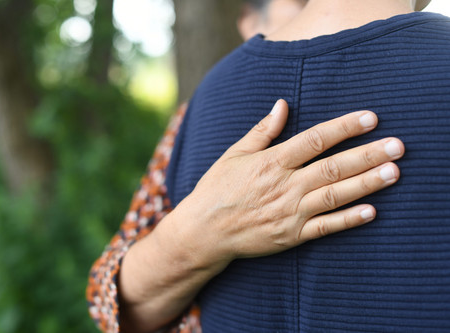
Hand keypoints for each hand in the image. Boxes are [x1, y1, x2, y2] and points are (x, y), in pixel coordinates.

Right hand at [174, 99, 403, 268]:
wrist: (204, 231)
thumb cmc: (217, 189)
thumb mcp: (234, 154)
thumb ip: (262, 131)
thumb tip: (282, 104)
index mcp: (271, 162)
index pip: (314, 140)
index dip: (343, 128)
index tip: (370, 118)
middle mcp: (284, 186)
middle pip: (332, 168)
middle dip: (366, 155)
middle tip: (397, 146)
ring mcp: (289, 213)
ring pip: (334, 196)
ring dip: (365, 184)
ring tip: (393, 172)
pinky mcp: (291, 236)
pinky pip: (325, 228)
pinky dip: (348, 220)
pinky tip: (371, 211)